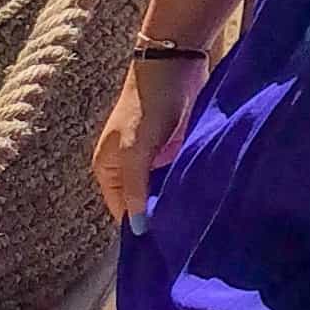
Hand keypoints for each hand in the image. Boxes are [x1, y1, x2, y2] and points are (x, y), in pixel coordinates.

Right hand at [93, 52, 206, 224]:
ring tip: (195, 223)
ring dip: (174, 203)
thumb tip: (136, 229)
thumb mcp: (135, 150)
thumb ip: (135, 189)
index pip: (122, 212)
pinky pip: (176, 177)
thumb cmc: (148, 105)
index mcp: (107, 170)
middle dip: (159, 217)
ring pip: (161, 192)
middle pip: (142, 204)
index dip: (140, 227)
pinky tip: (202, 199)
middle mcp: (126, 168)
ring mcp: (151, 159)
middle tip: (183, 238)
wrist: (174, 62)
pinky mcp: (173, 149)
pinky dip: (185, 186)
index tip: (163, 247)